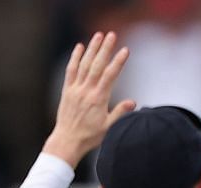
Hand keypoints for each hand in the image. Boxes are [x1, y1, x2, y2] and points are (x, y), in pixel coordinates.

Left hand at [43, 31, 135, 165]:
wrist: (67, 140)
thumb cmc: (90, 136)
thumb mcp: (109, 128)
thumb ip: (120, 113)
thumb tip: (133, 102)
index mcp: (98, 99)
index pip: (110, 76)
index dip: (118, 62)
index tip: (125, 50)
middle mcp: (86, 91)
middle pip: (97, 65)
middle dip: (105, 49)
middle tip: (112, 34)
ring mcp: (75, 89)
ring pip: (84, 64)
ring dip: (92, 48)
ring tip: (98, 35)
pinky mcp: (67, 90)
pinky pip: (71, 70)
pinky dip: (75, 58)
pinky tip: (80, 47)